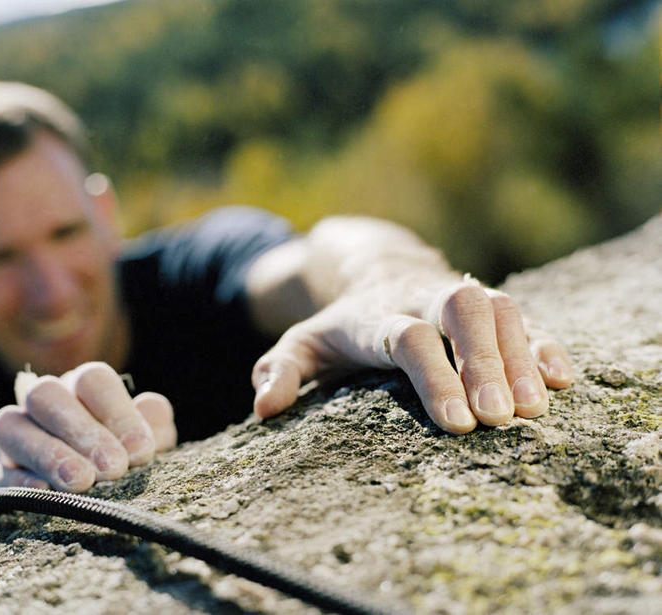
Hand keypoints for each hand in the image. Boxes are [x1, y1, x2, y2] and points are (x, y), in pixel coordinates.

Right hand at [0, 362, 176, 491]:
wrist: (90, 502)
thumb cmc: (126, 459)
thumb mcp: (148, 442)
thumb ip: (154, 425)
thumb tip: (151, 408)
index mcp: (83, 388)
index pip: (92, 380)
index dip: (118, 412)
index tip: (141, 451)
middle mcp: (45, 405)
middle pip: (46, 395)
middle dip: (80, 430)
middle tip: (113, 468)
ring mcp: (15, 437)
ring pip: (11, 426)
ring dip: (47, 453)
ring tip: (81, 482)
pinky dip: (18, 481)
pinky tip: (45, 493)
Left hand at [251, 281, 572, 433]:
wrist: (374, 270)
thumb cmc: (339, 324)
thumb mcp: (300, 344)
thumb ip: (280, 370)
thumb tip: (264, 409)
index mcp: (376, 315)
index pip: (409, 338)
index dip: (434, 376)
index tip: (457, 423)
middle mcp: (422, 299)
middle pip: (462, 310)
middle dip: (484, 360)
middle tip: (501, 417)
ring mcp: (460, 298)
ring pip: (499, 307)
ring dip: (520, 354)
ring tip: (534, 409)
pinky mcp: (487, 305)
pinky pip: (524, 314)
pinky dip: (543, 342)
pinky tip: (561, 378)